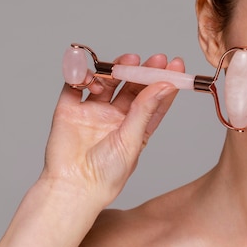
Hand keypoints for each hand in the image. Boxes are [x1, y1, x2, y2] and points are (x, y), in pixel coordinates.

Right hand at [41, 52, 183, 205]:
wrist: (73, 187)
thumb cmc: (107, 174)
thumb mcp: (132, 139)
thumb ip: (145, 109)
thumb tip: (165, 84)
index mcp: (136, 128)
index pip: (154, 99)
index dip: (165, 81)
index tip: (176, 65)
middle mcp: (116, 118)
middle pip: (132, 87)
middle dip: (143, 70)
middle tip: (155, 58)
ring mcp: (93, 112)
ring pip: (107, 82)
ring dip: (117, 69)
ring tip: (127, 61)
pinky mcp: (69, 110)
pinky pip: (75, 85)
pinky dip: (83, 75)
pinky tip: (94, 75)